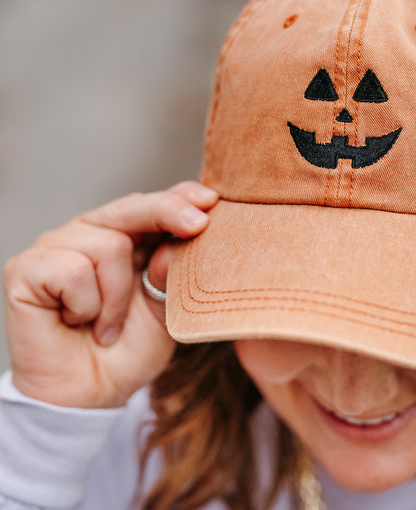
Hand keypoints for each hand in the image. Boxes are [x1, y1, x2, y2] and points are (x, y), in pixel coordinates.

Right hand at [3, 181, 217, 407]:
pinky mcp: (26, 268)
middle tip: (196, 224)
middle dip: (167, 213)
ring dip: (118, 295)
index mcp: (125, 237)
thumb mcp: (165, 308)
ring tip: (108, 325)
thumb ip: (171, 272)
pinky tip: (79, 322)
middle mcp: (90, 233)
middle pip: (131, 207)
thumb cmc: (128, 348)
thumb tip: (181, 238)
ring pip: (108, 243)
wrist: (90, 395)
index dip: (180, 198)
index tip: (210, 201)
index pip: (153, 204)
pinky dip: (87, 305)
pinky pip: (73, 270)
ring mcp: (56, 247)